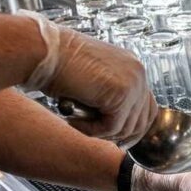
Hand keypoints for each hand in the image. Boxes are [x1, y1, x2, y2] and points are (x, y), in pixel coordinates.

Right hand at [20, 12, 156, 144]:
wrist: (43, 51)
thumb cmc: (59, 64)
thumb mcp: (94, 80)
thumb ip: (112, 97)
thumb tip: (121, 127)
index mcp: (133, 67)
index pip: (147, 107)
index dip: (133, 127)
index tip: (117, 139)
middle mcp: (138, 73)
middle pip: (142, 120)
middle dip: (120, 135)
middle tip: (97, 138)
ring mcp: (133, 82)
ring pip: (126, 127)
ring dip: (101, 133)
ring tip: (78, 125)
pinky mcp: (121, 93)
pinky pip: (112, 127)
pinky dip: (92, 130)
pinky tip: (74, 122)